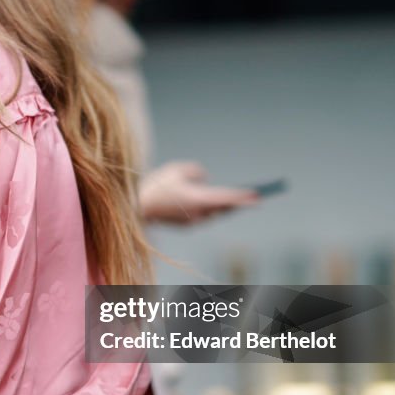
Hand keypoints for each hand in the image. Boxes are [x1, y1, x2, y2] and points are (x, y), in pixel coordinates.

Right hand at [138, 161, 258, 225]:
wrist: (136, 207)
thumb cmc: (156, 186)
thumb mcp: (176, 169)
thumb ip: (195, 171)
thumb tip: (203, 178)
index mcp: (199, 199)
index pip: (227, 198)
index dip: (243, 197)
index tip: (258, 196)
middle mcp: (199, 213)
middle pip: (223, 208)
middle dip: (236, 202)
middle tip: (252, 198)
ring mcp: (192, 222)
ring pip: (212, 213)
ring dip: (221, 206)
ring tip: (234, 201)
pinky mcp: (184, 226)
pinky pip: (201, 216)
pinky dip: (207, 210)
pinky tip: (212, 205)